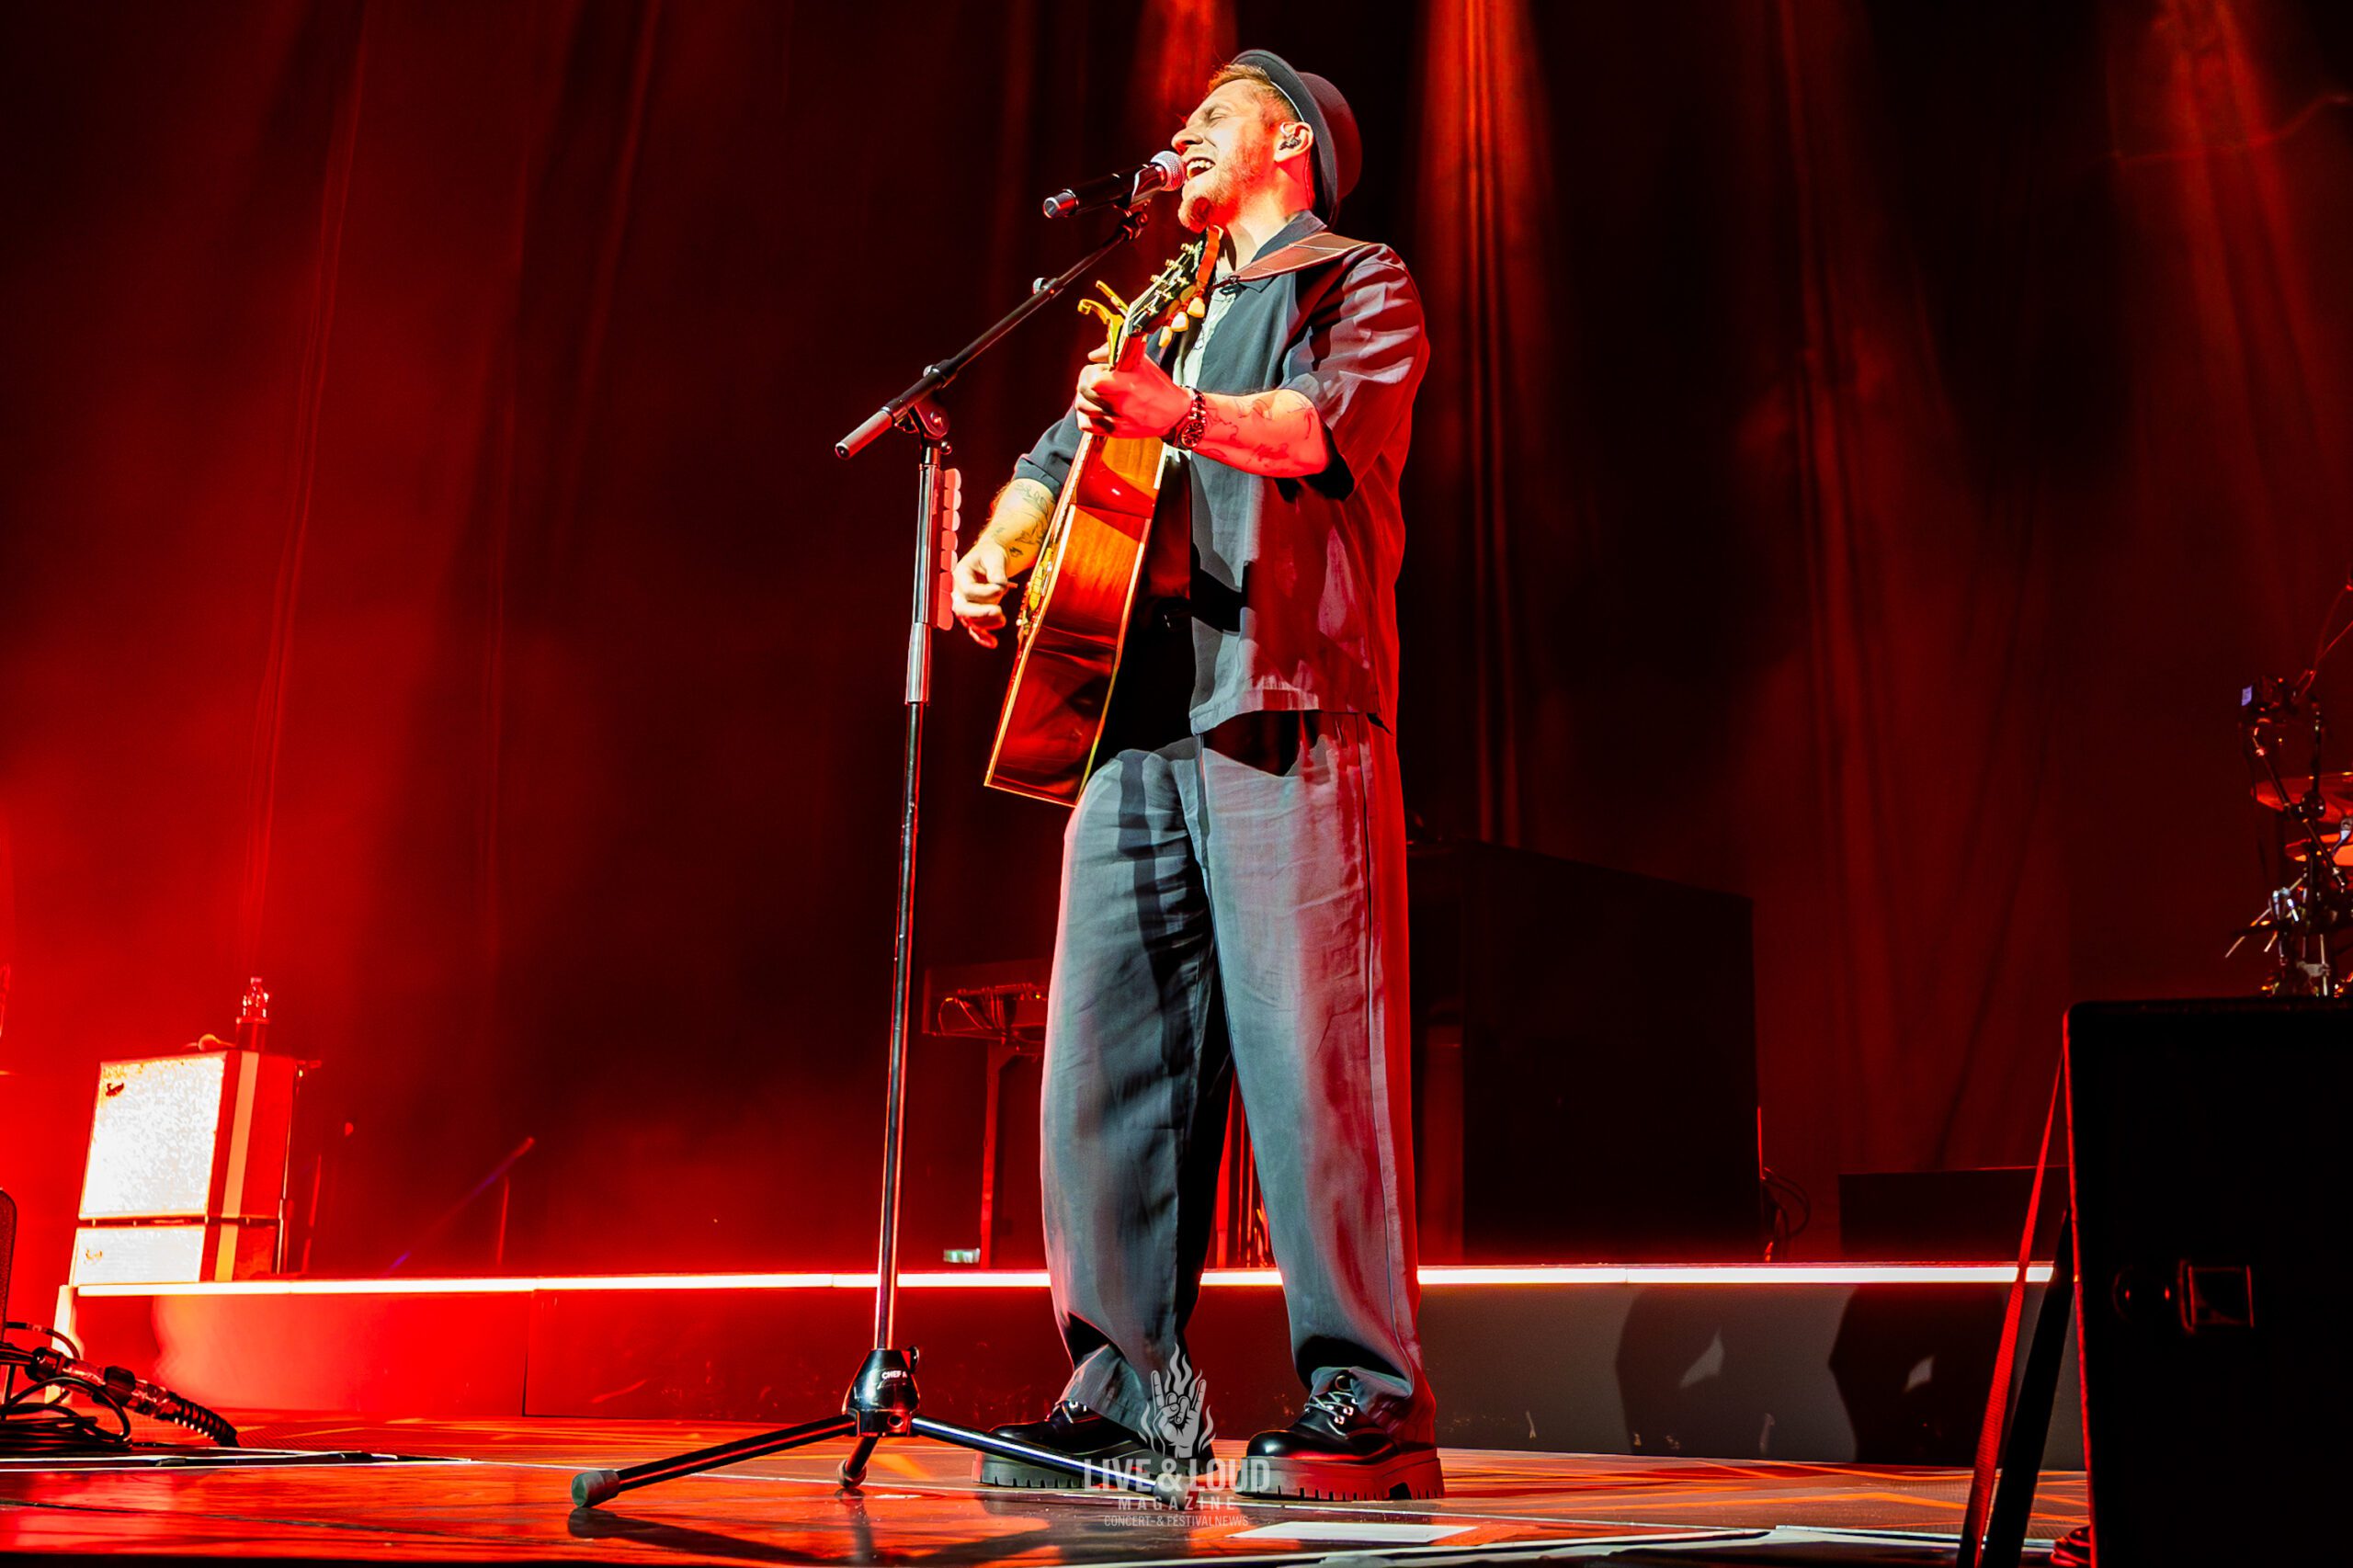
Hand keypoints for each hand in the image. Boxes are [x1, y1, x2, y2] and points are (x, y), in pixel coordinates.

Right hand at [951, 539, 1015, 647]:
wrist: (991, 558)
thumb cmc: (991, 555)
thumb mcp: (995, 556)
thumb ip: (997, 571)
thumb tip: (1000, 585)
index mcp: (960, 574)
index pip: (968, 589)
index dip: (985, 592)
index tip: (1002, 588)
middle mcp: (959, 591)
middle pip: (962, 609)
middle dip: (980, 613)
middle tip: (998, 612)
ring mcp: (965, 604)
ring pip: (970, 621)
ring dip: (986, 624)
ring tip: (1003, 620)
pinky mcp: (974, 613)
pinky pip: (974, 628)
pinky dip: (982, 637)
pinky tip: (992, 643)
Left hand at [1074, 343, 1189, 438]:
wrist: (1173, 414)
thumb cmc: (1157, 386)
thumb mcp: (1141, 361)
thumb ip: (1113, 353)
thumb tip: (1093, 356)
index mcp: (1128, 383)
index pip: (1094, 380)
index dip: (1092, 373)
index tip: (1099, 371)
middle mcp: (1121, 403)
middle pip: (1083, 390)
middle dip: (1085, 381)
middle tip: (1094, 381)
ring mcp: (1116, 419)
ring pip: (1081, 406)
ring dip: (1085, 397)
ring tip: (1095, 395)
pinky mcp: (1114, 432)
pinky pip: (1085, 424)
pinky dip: (1086, 416)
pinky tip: (1095, 410)